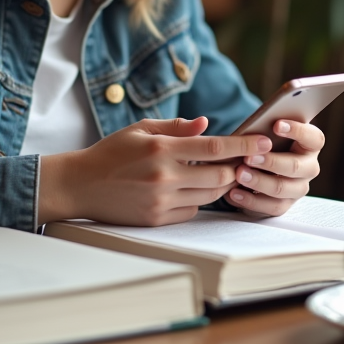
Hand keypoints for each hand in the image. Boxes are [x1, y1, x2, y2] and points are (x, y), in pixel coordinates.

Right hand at [38, 116, 271, 225]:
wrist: (79, 185)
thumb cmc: (110, 153)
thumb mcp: (141, 129)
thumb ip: (176, 127)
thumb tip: (207, 124)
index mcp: (162, 149)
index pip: (215, 147)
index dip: (244, 145)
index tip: (264, 142)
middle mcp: (164, 176)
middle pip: (221, 177)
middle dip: (238, 169)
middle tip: (247, 161)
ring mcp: (161, 201)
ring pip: (210, 196)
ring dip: (221, 185)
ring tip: (223, 172)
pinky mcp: (156, 219)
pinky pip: (191, 211)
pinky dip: (199, 200)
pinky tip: (192, 189)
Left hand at [226, 119, 323, 216]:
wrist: (258, 166)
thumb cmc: (265, 143)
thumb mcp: (268, 133)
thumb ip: (267, 131)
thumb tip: (256, 130)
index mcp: (311, 145)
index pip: (313, 138)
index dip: (297, 130)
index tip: (276, 125)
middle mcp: (309, 167)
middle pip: (296, 166)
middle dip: (271, 162)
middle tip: (249, 157)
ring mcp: (299, 188)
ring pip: (282, 188)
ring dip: (259, 182)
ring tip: (239, 174)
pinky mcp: (285, 204)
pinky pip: (271, 206)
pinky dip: (251, 200)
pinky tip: (234, 192)